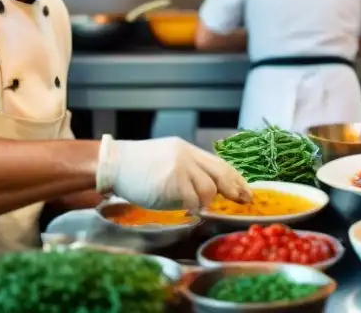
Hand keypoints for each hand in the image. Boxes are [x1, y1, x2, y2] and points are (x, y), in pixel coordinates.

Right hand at [96, 136, 251, 210]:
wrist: (114, 164)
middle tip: (242, 201)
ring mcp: (180, 169)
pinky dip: (192, 209)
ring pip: (208, 189)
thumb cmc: (138, 166)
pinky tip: (186, 211)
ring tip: (196, 207)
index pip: (219, 163)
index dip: (236, 178)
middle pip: (221, 174)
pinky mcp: (171, 183)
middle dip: (234, 190)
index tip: (246, 190)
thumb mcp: (168, 158)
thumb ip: (188, 168)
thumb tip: (211, 188)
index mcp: (187, 149)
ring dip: (206, 203)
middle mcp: (187, 156)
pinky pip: (191, 201)